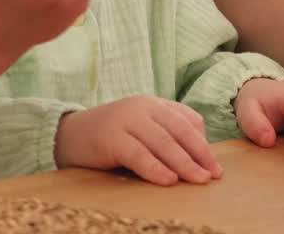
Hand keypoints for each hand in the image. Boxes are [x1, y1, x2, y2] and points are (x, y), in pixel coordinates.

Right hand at [54, 96, 222, 185]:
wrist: (69, 134)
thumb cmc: (112, 136)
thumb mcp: (142, 129)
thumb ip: (166, 134)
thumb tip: (199, 156)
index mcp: (153, 104)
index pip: (187, 120)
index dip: (203, 143)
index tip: (214, 166)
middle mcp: (141, 107)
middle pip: (178, 130)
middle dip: (199, 154)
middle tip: (213, 175)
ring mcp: (125, 121)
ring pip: (162, 142)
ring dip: (183, 163)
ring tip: (198, 179)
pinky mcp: (111, 138)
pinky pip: (138, 154)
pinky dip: (155, 168)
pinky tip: (168, 180)